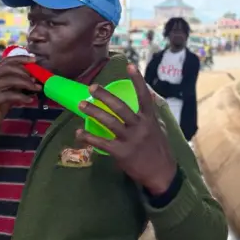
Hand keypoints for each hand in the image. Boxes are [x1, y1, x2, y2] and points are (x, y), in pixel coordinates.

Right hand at [0, 56, 40, 134]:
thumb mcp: (8, 92)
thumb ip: (18, 85)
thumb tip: (35, 79)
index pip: (6, 61)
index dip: (21, 58)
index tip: (34, 59)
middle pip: (8, 67)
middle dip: (25, 71)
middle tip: (36, 79)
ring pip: (9, 79)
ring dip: (26, 83)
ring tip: (36, 88)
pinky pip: (9, 95)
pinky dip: (22, 96)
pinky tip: (30, 100)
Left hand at [76, 65, 176, 195]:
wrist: (161, 173)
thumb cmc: (159, 149)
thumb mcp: (159, 128)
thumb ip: (150, 114)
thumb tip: (149, 96)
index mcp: (150, 119)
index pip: (144, 96)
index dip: (138, 80)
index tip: (130, 66)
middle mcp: (140, 126)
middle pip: (120, 107)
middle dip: (105, 96)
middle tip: (92, 88)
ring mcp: (130, 139)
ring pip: (109, 122)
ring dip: (93, 112)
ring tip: (81, 105)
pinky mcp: (121, 152)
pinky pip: (102, 142)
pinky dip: (89, 137)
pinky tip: (78, 133)